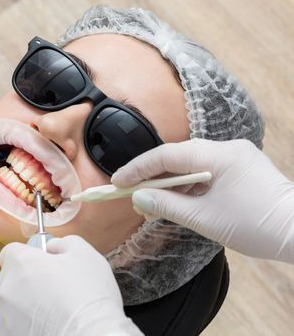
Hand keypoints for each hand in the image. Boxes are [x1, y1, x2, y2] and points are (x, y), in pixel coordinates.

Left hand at [0, 235, 142, 335]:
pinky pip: (18, 324)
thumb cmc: (88, 296)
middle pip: (12, 278)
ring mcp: (5, 316)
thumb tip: (53, 247)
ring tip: (58, 310)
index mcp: (19, 263)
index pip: (12, 251)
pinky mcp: (10, 335)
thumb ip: (62, 243)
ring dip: (30, 304)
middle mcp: (6, 288)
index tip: (46, 263)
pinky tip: (52, 325)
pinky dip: (31, 324)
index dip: (30, 255)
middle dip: (30, 280)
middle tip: (56, 287)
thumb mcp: (84, 253)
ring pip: (15, 303)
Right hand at [112, 139, 293, 262]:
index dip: (139, 168)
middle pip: (177, 157)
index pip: (167, 155)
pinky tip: (177, 202)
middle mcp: (227, 149)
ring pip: (191, 165)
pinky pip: (206, 172)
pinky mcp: (241, 170)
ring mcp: (236, 158)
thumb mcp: (205, 218)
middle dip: (152, 176)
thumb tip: (139, 197)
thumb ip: (167, 205)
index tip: (118, 182)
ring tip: (151, 202)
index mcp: (219, 155)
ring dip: (170, 183)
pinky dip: (188, 186)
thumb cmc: (256, 225)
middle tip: (131, 193)